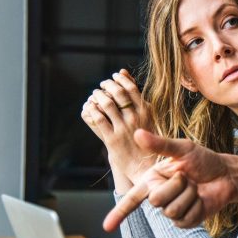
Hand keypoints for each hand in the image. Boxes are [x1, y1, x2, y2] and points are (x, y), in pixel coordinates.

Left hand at [80, 69, 154, 190]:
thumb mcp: (147, 116)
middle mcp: (136, 119)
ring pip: (107, 104)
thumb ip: (136, 96)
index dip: (120, 79)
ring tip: (95, 95)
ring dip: (98, 96)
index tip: (114, 77)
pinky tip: (90, 107)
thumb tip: (123, 72)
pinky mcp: (112, 139)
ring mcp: (124, 129)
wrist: (144, 165)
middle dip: (107, 85)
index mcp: (146, 112)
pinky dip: (92, 110)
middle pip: (118, 93)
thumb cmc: (146, 139)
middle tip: (103, 85)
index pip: (131, 88)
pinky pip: (99, 119)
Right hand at [102, 129, 237, 231]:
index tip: (106, 227)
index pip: (132, 198)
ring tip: (195, 187)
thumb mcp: (183, 149)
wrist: (226, 175)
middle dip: (176, 185)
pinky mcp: (185, 221)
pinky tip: (200, 199)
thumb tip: (137, 133)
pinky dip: (196, 206)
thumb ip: (160, 144)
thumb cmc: (204, 160)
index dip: (118, 213)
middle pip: (156, 200)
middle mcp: (159, 196)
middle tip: (187, 177)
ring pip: (171, 210)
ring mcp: (172, 210)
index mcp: (153, 180)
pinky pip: (184, 218)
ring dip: (188, 195)